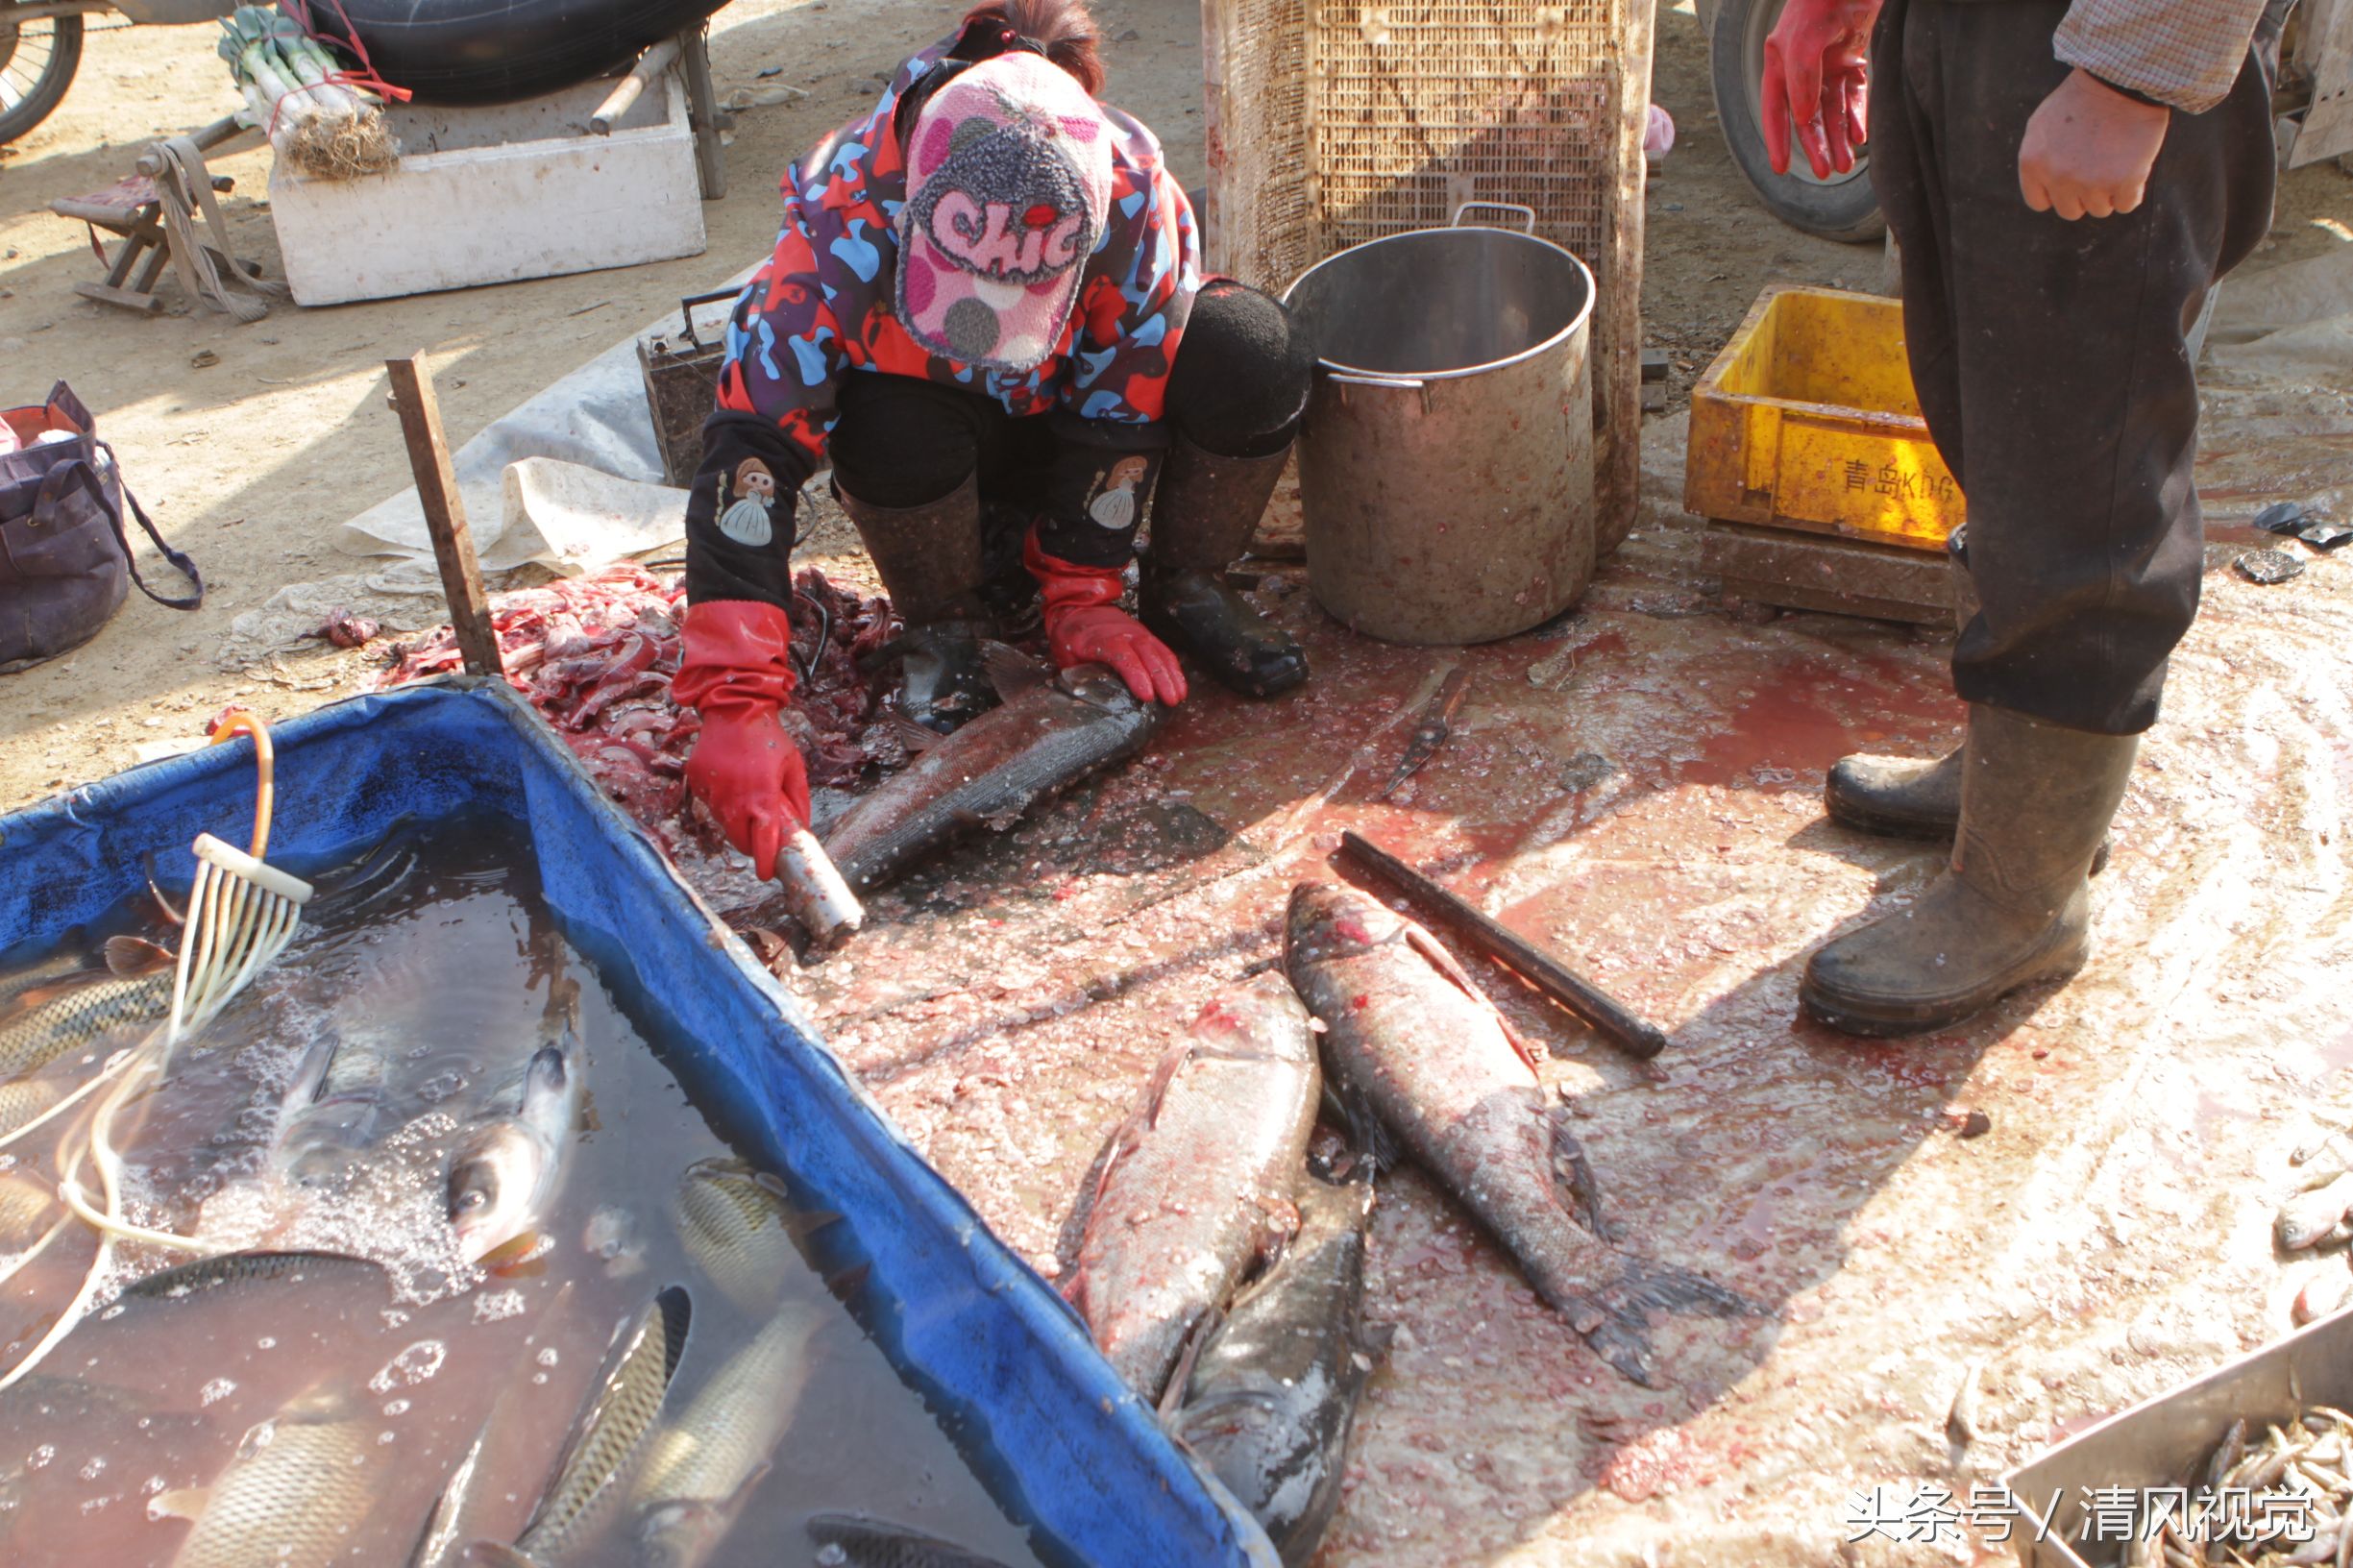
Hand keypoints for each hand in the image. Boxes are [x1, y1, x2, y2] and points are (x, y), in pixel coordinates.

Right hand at [685, 704, 810, 879]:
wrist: (734, 708)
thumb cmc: (769, 738)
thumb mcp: (794, 767)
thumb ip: (799, 800)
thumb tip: (801, 828)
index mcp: (761, 796)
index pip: (762, 840)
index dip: (764, 862)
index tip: (766, 874)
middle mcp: (733, 798)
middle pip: (738, 839)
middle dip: (749, 845)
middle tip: (759, 839)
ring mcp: (712, 790)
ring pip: (722, 821)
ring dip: (734, 820)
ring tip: (746, 796)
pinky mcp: (696, 781)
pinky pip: (709, 802)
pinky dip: (720, 801)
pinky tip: (730, 781)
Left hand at [1049, 604, 1188, 705]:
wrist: (1078, 608)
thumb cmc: (1071, 636)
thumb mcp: (1066, 658)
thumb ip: (1079, 677)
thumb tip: (1088, 702)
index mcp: (1101, 639)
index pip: (1122, 657)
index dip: (1136, 675)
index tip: (1146, 695)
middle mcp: (1123, 633)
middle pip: (1147, 655)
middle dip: (1161, 679)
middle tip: (1170, 701)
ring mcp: (1137, 632)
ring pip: (1159, 652)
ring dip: (1172, 674)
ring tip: (1179, 696)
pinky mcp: (1146, 635)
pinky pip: (1163, 650)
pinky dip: (1173, 667)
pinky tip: (1179, 684)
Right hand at [1762, 0, 1880, 178]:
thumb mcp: (1805, 39)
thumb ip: (1801, 79)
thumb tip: (1804, 117)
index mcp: (1781, 62)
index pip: (1776, 109)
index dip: (1778, 140)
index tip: (1781, 168)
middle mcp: (1803, 66)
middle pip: (1807, 116)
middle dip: (1816, 145)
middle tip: (1826, 172)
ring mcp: (1829, 61)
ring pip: (1832, 108)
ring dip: (1839, 136)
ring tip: (1845, 163)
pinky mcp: (1853, 55)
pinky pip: (1854, 93)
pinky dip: (1857, 114)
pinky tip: (1860, 135)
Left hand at [2019, 68, 2169, 219]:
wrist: (2122, 78)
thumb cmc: (2083, 97)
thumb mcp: (2042, 123)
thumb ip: (2038, 156)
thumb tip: (2043, 185)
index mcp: (2033, 163)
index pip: (2040, 202)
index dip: (2057, 193)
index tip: (2071, 180)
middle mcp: (2058, 177)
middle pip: (2070, 210)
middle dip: (2083, 194)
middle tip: (2098, 168)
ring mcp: (2091, 182)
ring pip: (2100, 209)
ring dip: (2109, 192)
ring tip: (2116, 161)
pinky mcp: (2124, 181)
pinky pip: (2127, 204)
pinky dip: (2132, 192)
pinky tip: (2134, 169)